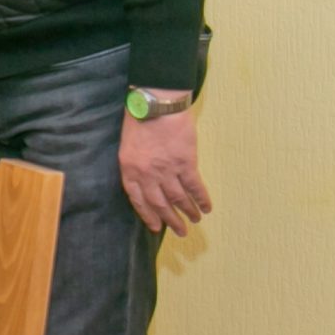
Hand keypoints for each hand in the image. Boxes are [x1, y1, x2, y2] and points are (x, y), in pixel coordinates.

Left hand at [120, 106, 210, 234]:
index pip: (138, 200)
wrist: (156, 103)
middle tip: (181, 232)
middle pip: (159, 204)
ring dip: (188, 212)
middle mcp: (147, 175)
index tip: (156, 227)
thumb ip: (136, 164)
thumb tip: (148, 179)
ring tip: (195, 220)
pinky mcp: (185, 163)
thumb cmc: (139, 118)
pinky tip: (207, 207)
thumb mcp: (128, 145)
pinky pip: (194, 186)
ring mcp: (167, 170)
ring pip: (178, 198)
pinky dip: (201, 198)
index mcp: (130, 170)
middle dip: (170, 220)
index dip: (148, 215)